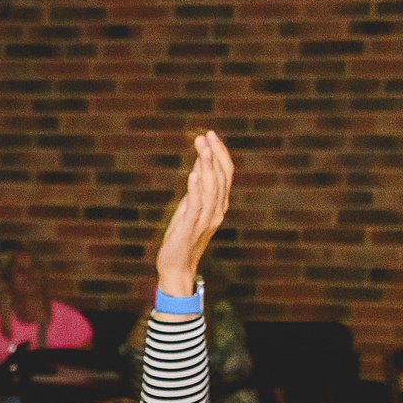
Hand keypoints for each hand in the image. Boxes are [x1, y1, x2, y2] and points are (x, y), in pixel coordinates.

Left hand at [154, 130, 233, 301]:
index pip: (226, 174)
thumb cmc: (182, 237)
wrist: (177, 266)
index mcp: (219, 205)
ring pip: (211, 189)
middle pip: (221, 178)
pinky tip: (193, 174)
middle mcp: (217, 211)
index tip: (210, 135)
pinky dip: (196, 189)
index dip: (220, 154)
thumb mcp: (190, 208)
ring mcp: (206, 220)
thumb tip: (199, 164)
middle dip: (213, 155)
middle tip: (205, 136)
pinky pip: (197, 206)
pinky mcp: (192, 228)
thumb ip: (197, 189)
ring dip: (207, 167)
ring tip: (202, 149)